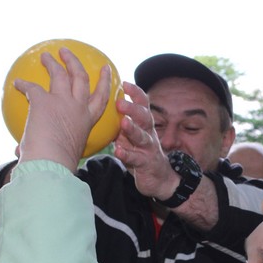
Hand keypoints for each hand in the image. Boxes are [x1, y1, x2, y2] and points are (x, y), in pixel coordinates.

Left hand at [15, 48, 110, 170]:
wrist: (50, 163)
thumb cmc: (57, 165)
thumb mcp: (61, 153)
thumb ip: (42, 148)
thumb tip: (18, 152)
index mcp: (86, 121)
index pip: (100, 98)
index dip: (105, 83)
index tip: (106, 70)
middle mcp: (78, 108)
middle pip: (81, 78)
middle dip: (75, 63)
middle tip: (68, 53)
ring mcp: (62, 102)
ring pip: (60, 74)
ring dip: (53, 62)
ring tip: (46, 55)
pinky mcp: (43, 100)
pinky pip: (32, 87)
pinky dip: (23, 84)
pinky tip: (17, 83)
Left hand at [113, 83, 179, 199]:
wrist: (159, 178)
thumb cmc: (141, 152)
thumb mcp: (132, 135)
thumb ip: (121, 123)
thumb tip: (102, 107)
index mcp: (145, 124)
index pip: (144, 104)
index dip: (136, 93)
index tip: (125, 84)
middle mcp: (150, 133)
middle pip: (144, 118)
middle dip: (133, 109)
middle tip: (120, 102)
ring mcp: (149, 149)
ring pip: (142, 137)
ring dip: (132, 129)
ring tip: (123, 124)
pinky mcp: (146, 164)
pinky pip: (136, 158)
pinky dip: (127, 154)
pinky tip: (118, 150)